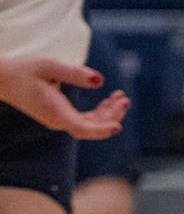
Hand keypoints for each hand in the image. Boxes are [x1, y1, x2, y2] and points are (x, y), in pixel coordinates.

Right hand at [0, 57, 128, 139]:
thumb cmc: (23, 70)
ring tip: (121, 97)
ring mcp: (59, 120)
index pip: (83, 129)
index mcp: (55, 112)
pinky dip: (99, 112)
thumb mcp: (49, 66)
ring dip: (108, 113)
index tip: (119, 126)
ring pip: (90, 124)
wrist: (1, 78)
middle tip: (125, 99)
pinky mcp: (59, 116)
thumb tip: (100, 80)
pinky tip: (109, 100)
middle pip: (92, 127)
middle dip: (112, 115)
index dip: (103, 129)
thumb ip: (75, 73)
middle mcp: (58, 121)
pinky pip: (84, 119)